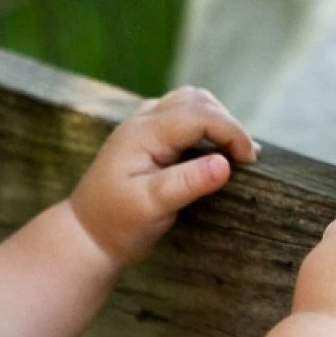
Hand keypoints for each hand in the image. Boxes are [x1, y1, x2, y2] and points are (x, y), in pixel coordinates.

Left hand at [71, 87, 257, 266]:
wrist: (86, 235)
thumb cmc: (116, 223)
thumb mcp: (151, 207)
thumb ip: (187, 183)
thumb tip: (225, 164)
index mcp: (144, 133)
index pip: (199, 115)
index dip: (231, 132)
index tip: (249, 161)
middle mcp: (143, 122)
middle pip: (197, 100)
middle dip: (228, 123)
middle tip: (246, 159)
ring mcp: (144, 126)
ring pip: (190, 102)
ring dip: (218, 120)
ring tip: (236, 152)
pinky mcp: (148, 137)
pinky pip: (183, 116)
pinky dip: (207, 125)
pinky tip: (217, 150)